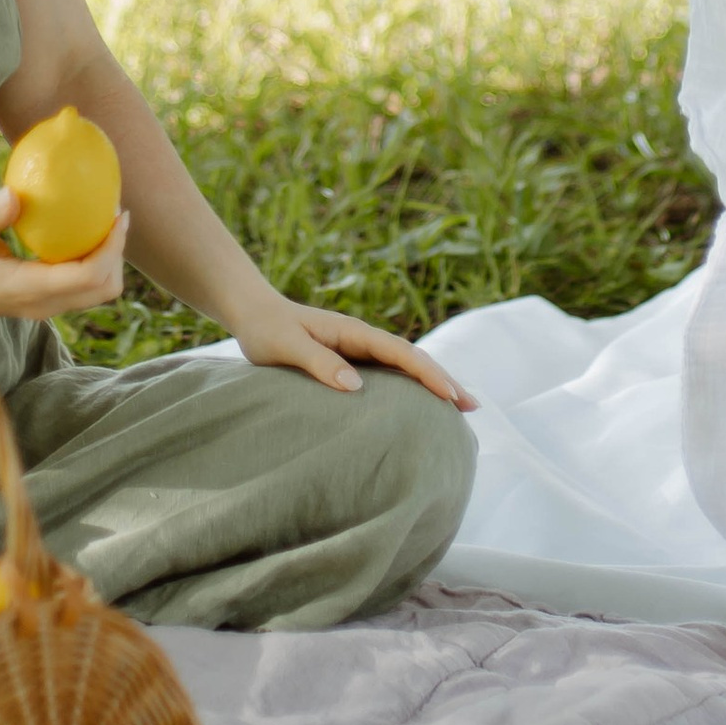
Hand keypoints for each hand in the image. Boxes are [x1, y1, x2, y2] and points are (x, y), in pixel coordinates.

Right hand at [0, 185, 128, 318]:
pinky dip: (92, 264)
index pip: (89, 276)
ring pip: (96, 293)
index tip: (119, 216)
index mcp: (29, 289)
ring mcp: (43, 307)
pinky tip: (78, 235)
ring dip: (108, 261)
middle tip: (112, 216)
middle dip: (117, 254)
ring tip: (100, 224)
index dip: (112, 248)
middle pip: (104, 290)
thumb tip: (17, 193)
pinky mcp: (40, 303)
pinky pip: (81, 288)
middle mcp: (43, 304)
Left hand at [230, 293, 477, 408]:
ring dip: (431, 385)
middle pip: (413, 359)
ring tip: (458, 410)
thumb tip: (356, 386)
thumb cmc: (267, 330)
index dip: (428, 374)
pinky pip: (388, 375)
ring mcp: (359, 350)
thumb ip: (318, 362)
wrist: (253, 314)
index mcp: (354, 333)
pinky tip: (417, 407)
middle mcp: (362, 339)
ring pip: (404, 367)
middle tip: (472, 408)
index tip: (451, 395)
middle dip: (443, 381)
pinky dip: (410, 388)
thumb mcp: (287, 346)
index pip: (401, 353)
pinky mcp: (350, 361)